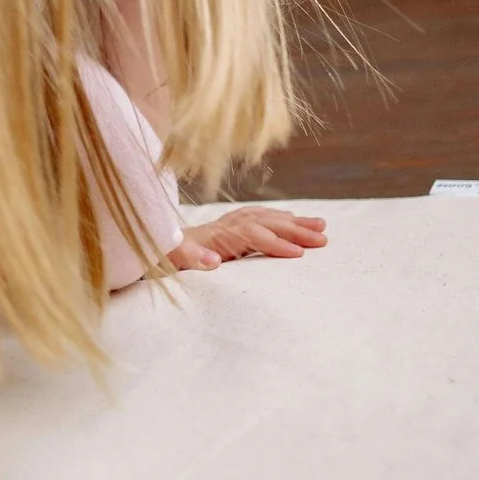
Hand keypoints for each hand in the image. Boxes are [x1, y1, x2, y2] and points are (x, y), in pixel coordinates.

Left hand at [168, 206, 328, 269]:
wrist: (155, 245)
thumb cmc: (167, 257)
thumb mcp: (175, 261)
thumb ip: (192, 259)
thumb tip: (213, 261)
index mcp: (215, 235)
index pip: (253, 235)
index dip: (275, 243)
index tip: (299, 254)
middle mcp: (226, 225)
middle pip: (266, 223)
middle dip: (295, 230)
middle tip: (323, 239)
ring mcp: (229, 223)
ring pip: (267, 218)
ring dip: (294, 222)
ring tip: (322, 226)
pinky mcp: (231, 226)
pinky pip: (261, 218)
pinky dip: (280, 218)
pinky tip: (295, 222)